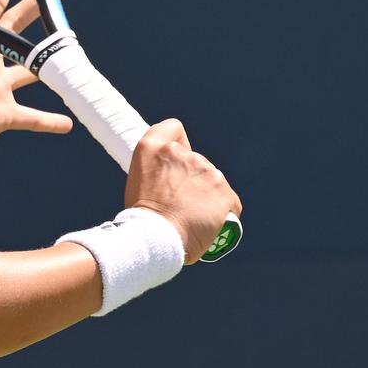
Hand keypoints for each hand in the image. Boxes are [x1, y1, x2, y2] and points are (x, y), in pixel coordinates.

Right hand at [125, 119, 240, 264]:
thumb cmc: (143, 217)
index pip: (174, 129)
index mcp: (155, 147)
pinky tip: (211, 223)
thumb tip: (170, 175)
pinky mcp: (225, 192)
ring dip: (207, 194)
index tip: (174, 166)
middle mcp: (184, 154)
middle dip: (191, 179)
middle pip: (195, 162)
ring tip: (193, 217)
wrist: (157, 238)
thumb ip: (156, 166)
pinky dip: (223, 211)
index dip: (178, 145)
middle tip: (179, 203)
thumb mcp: (137, 179)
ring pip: (212, 181)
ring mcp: (207, 171)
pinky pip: (229, 200)